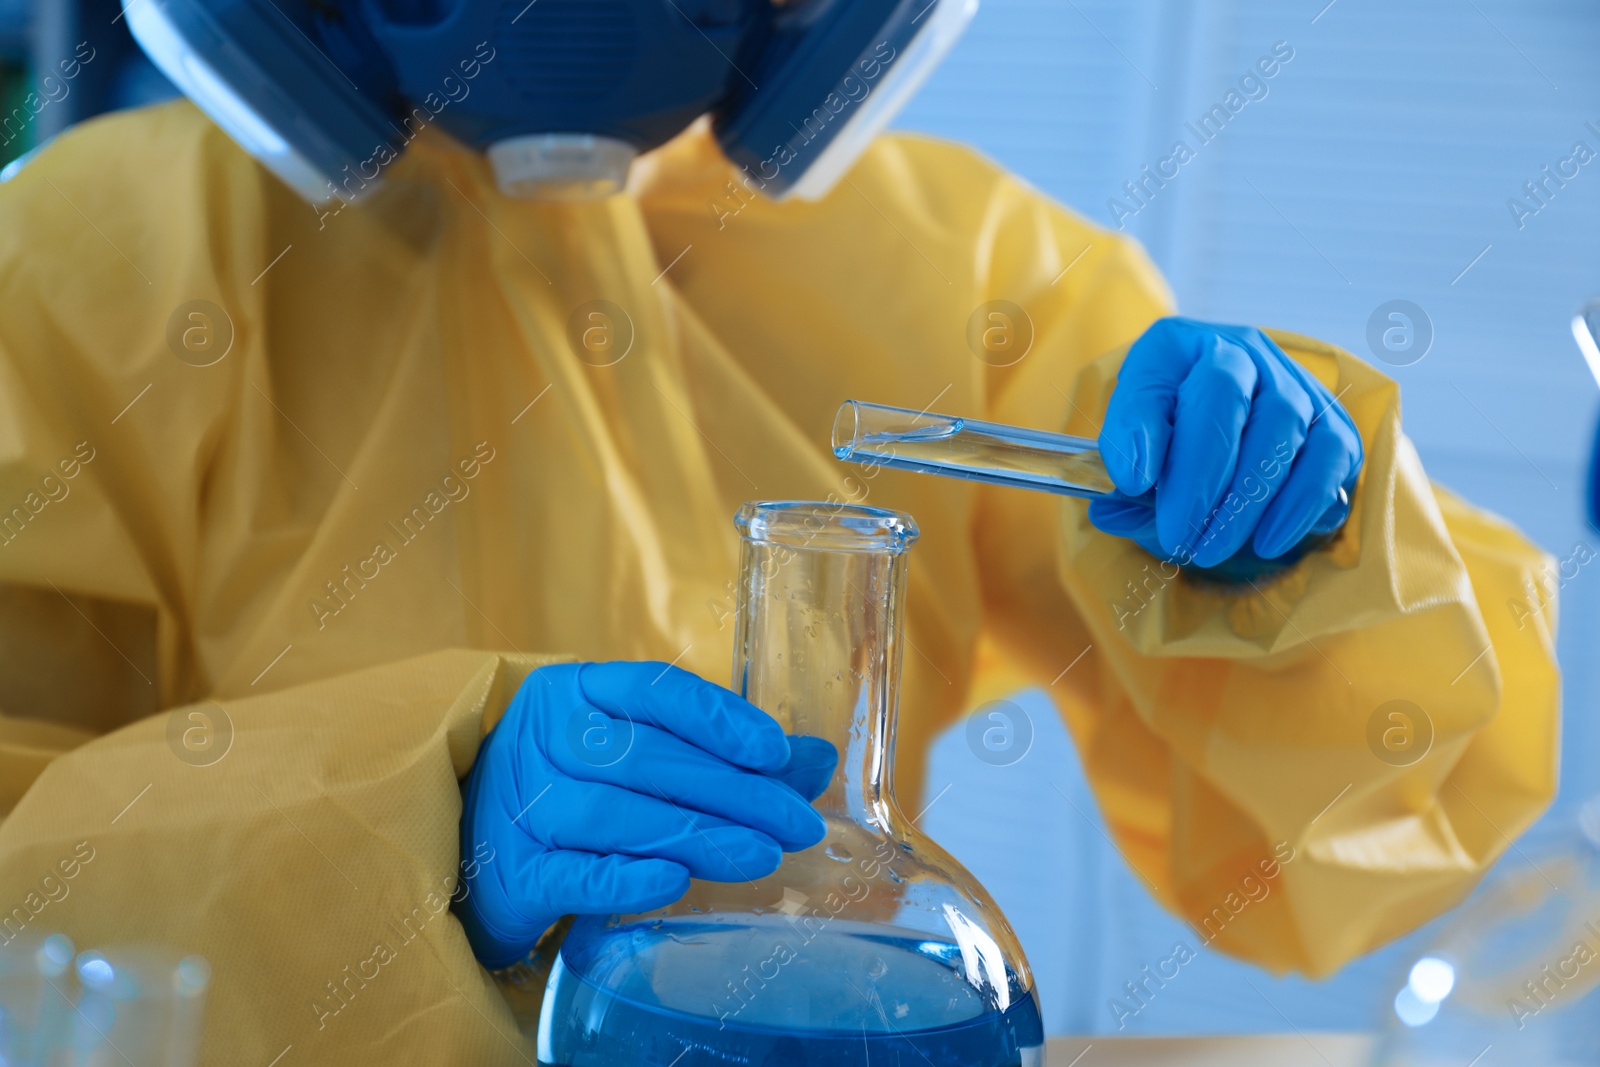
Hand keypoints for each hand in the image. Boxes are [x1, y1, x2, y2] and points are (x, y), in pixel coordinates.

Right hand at [454, 661, 835, 967]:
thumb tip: (817, 761)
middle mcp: (542, 738)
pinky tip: (676, 881)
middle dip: (733, 791)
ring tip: (762, 856)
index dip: (718, 718)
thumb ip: (727, 754)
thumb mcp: (639, 752)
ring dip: (696, 835)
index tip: (777, 752)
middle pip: (646, 757)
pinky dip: (626, 879)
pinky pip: (574, 875)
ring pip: (615, 815)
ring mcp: (520, 804)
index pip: (654, 690)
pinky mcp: (512, 872)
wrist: (471, 847)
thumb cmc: (575, 789)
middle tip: (797, 825)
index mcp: (574, 691)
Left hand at [1089, 317, 1361, 569]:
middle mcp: (1237, 350)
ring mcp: (1291, 380)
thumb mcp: (1133, 459)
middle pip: (1225, 396)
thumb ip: (1121, 482)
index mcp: (1172, 348)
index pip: (1155, 376)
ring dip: (1245, 501)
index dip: (1142, 428)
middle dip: (1200, 478)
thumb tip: (1109, 507)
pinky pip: (1330, 454)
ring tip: (1210, 550)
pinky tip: (1267, 541)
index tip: (1132, 483)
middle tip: (1178, 537)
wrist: (1224, 447)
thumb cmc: (1167, 450)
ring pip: (1280, 428)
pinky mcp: (1332, 418)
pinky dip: (1299, 504)